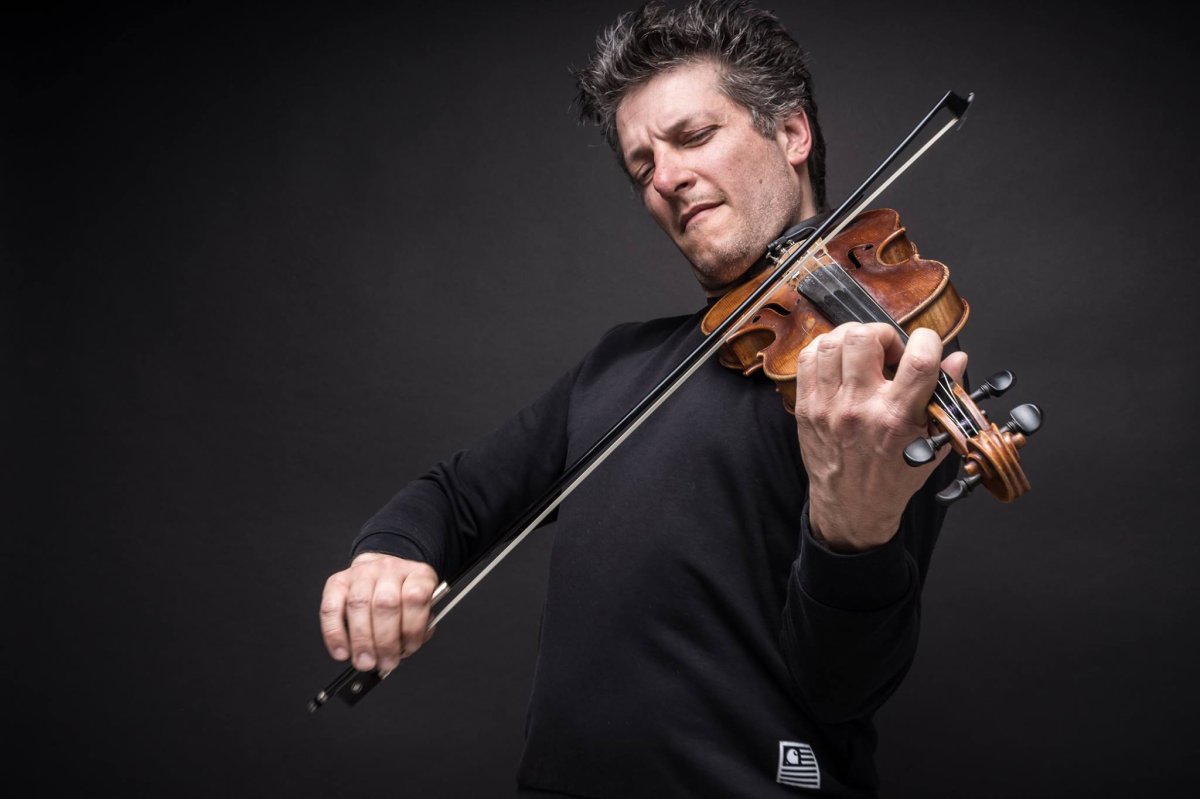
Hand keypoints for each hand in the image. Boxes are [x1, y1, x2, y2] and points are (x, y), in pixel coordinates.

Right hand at [319, 552, 439, 673]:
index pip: (416, 597)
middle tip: (385, 662)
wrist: (384, 573)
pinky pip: (331, 608)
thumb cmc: (404, 596)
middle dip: (384, 641)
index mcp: (417, 574)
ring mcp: (362, 573)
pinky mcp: (337, 582)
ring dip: (361, 640)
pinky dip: (334, 634)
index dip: (412, 628)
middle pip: (385, 603)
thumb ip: (420, 627)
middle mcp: (390, 569)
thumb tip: (405, 648)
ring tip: (365, 662)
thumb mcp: (423, 608)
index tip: (408, 649)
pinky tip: (342, 651)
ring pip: (358, 604)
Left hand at [793, 322, 967, 551]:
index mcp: (896, 418)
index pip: (918, 360)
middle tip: (889, 352)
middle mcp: (859, 408)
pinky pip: (807, 359)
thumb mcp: (932, 442)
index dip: (927, 340)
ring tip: (864, 354)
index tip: (926, 345)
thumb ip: (946, 398)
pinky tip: (840, 361)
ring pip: (831, 342)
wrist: (852, 508)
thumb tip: (957, 361)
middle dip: (883, 334)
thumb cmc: (894, 476)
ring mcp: (828, 406)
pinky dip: (825, 350)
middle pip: (864, 338)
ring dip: (853, 338)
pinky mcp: (807, 407)